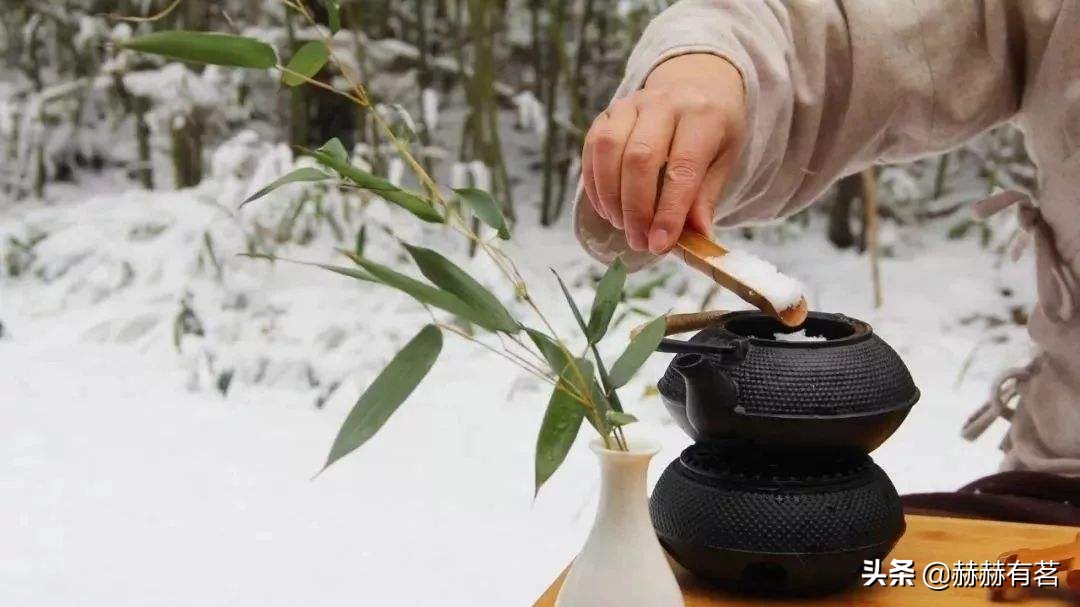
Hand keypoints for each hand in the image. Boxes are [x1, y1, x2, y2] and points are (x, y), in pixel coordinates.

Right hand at [582, 53, 745, 252]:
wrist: (696, 86)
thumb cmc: (712, 131)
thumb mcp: (723, 160)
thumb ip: (706, 198)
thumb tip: (698, 238)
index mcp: (702, 115)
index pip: (682, 169)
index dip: (669, 211)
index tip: (660, 244)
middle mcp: (664, 102)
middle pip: (640, 159)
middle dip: (636, 209)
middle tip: (639, 241)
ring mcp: (632, 103)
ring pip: (610, 151)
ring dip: (611, 197)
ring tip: (622, 225)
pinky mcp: (608, 112)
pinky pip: (593, 148)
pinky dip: (595, 184)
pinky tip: (606, 208)